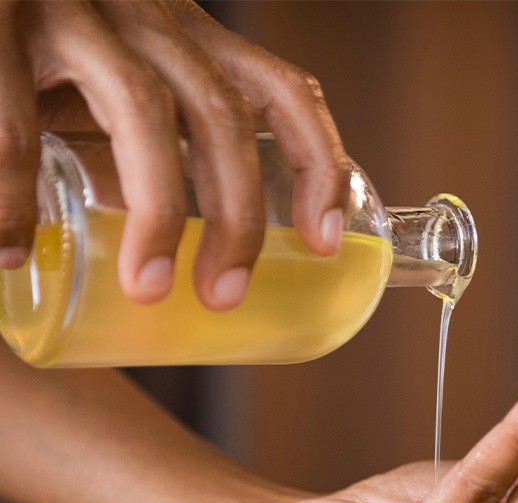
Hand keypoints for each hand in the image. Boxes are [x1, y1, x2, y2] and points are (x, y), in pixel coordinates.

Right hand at [0, 0, 348, 308]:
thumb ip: (144, 159)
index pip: (283, 92)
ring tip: (148, 288)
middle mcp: (144, 15)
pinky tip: (12, 253)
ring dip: (156, 213)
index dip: (318, 165)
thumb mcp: (110, 101)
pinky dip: (12, 194)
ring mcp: (74, 8)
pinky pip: (15, 120)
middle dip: (235, 216)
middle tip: (223, 295)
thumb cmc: (39, 62)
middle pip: (222, 113)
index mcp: (187, 41)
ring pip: (144, 108)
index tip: (324, 243)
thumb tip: (169, 248)